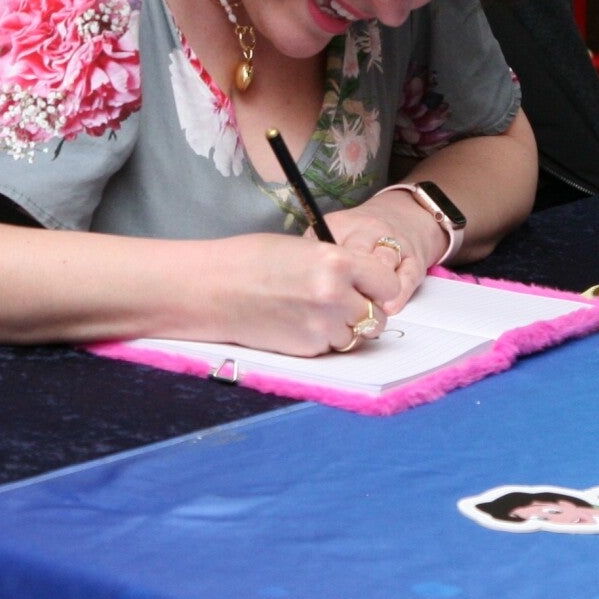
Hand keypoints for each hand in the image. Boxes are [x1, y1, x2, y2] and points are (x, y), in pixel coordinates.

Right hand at [200, 232, 408, 356]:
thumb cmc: (248, 261)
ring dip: (343, 329)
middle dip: (364, 312)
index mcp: (337, 263)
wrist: (210, 289)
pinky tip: (295, 324)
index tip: (369, 287)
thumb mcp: (303, 249)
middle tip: (342, 304)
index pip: (388, 283)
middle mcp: (336, 297)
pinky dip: (319, 340)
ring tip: (313, 314)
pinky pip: (329, 348)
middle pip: (378, 316)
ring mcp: (321, 327)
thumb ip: (338, 266)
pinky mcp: (306, 349)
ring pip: (356, 336)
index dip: (378, 286)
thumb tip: (359, 283)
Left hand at [323, 193, 443, 314]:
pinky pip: (407, 277)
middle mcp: (367, 230)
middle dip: (345, 286)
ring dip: (372, 291)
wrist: (404, 214)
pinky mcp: (414, 260)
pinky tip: (388, 308)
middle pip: (355, 258)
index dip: (320, 278)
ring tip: (362, 313)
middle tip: (337, 309)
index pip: (325, 252)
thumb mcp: (330, 237)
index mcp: (339, 225)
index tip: (314, 297)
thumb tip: (302, 292)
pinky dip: (397, 295)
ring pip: (382, 266)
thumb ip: (314, 258)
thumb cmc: (359, 236)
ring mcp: (394, 243)